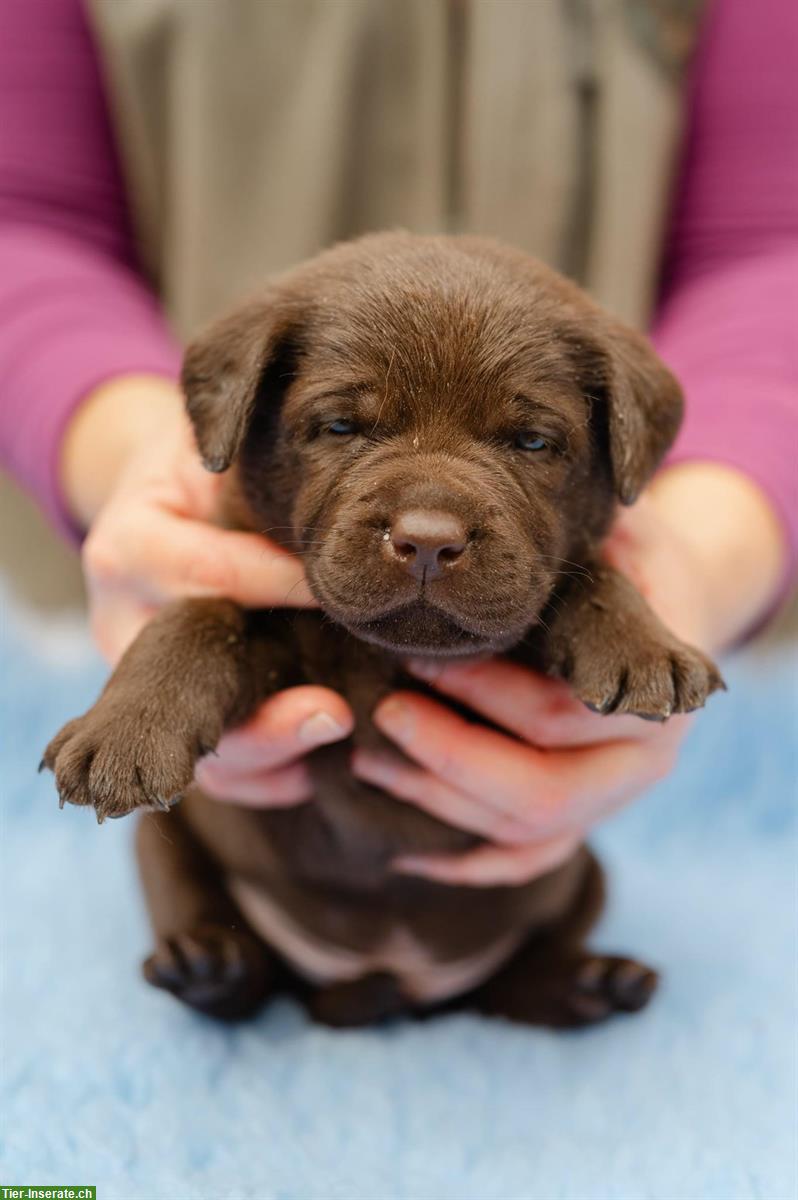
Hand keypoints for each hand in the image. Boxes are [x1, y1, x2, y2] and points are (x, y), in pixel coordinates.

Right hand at [61, 374, 352, 805]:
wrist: (152, 500)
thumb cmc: (195, 472)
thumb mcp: (209, 451)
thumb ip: (246, 468)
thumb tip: (331, 482)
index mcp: (131, 546)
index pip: (213, 574)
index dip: (281, 585)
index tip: (347, 593)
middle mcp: (122, 620)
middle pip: (187, 685)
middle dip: (264, 713)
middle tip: (335, 715)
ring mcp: (138, 674)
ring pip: (193, 741)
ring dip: (267, 754)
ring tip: (331, 743)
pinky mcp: (165, 706)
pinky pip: (207, 763)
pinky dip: (261, 775)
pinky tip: (311, 771)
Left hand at [352, 465, 785, 885]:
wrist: (668, 611)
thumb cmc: (632, 565)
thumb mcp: (623, 537)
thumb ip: (591, 534)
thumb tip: (544, 518)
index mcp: (652, 696)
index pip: (559, 714)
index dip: (483, 694)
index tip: (415, 658)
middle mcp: (643, 763)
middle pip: (539, 791)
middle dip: (449, 756)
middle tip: (381, 713)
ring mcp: (612, 799)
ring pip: (522, 834)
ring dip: (439, 804)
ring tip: (367, 760)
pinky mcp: (582, 820)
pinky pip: (525, 861)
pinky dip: (466, 862)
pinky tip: (406, 850)